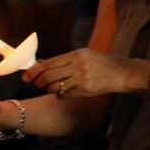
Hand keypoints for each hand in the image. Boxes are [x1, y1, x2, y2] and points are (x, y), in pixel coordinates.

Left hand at [24, 48, 140, 98]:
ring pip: (55, 87)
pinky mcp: (86, 91)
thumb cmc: (104, 63)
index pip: (49, 63)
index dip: (34, 71)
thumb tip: (42, 64)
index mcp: (78, 54)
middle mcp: (79, 66)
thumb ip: (65, 60)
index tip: (25, 76)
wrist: (124, 73)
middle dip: (40, 82)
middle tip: (38, 84)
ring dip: (50, 89)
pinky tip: (65, 92)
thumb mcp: (85, 55)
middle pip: (49, 76)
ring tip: (54, 87)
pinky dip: (60, 95)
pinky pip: (64, 95)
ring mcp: (82, 79)